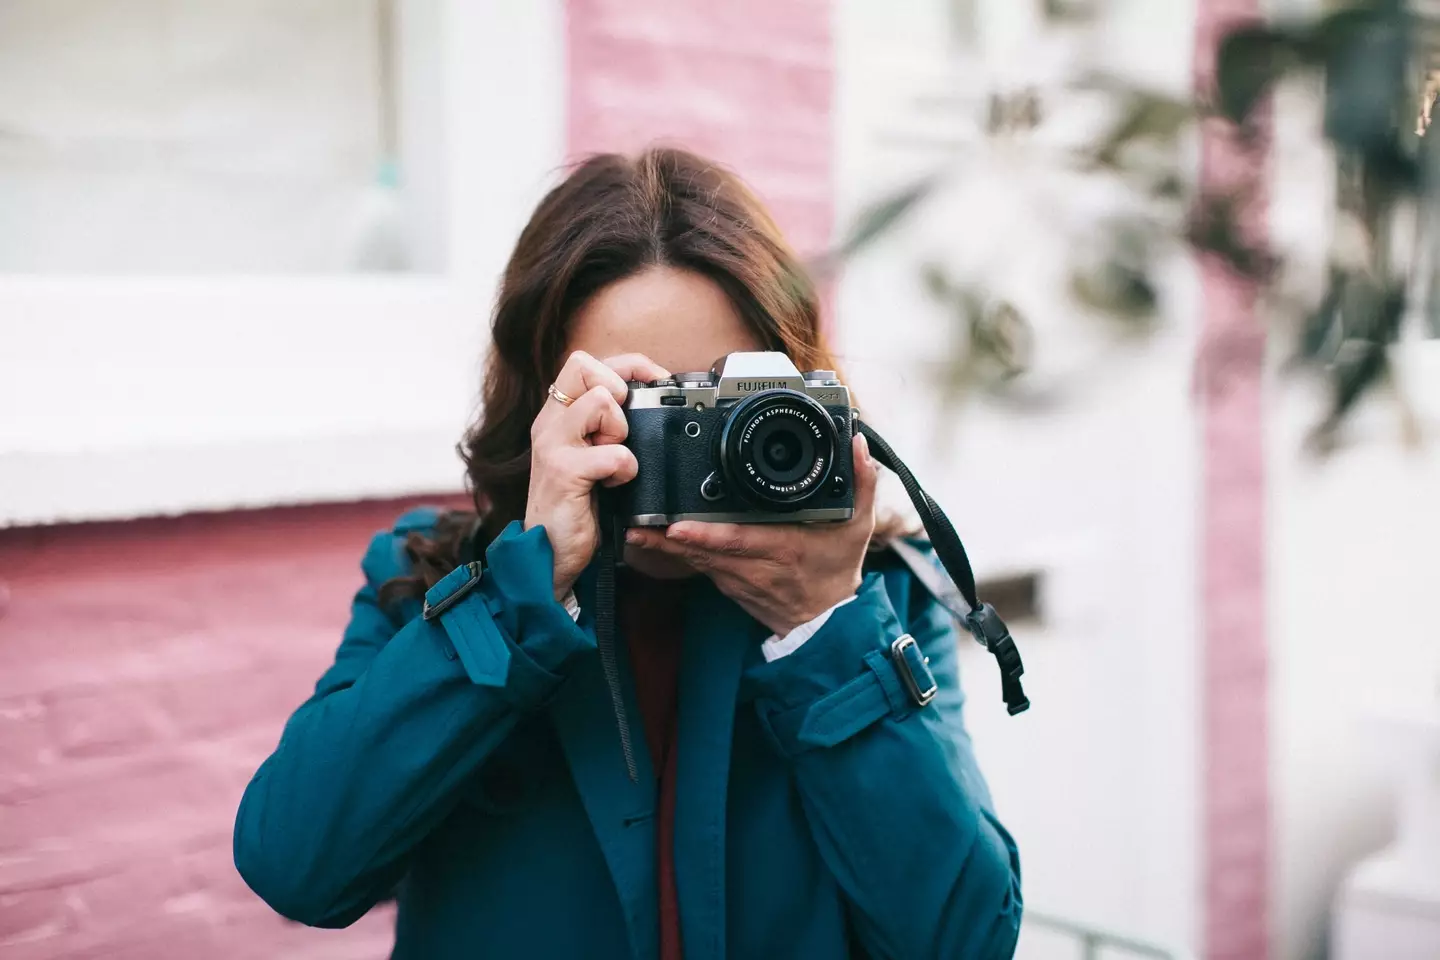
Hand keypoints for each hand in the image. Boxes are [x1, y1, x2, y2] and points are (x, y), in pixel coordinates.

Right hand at [525, 350, 669, 599]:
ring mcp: (553, 445)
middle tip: (620, 431)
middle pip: (585, 366)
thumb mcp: (588, 456)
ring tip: (614, 461)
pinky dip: (625, 469)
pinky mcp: (564, 472)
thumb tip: (649, 401)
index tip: (655, 384)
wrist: (549, 553)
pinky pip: (613, 452)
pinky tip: (614, 485)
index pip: (586, 362)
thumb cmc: (576, 505)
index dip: (628, 366)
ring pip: (601, 401)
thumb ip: (605, 427)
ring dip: (621, 432)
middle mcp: (549, 423)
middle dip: (618, 391)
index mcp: (557, 415)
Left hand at [627, 434, 879, 635]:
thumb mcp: (858, 528)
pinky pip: (697, 567)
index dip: (706, 537)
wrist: (827, 621)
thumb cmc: (838, 570)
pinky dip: (674, 554)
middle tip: (636, 522)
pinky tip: (649, 539)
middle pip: (705, 551)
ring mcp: (737, 579)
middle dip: (668, 539)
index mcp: (784, 551)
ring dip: (662, 546)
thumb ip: (860, 484)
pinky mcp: (726, 584)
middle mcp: (755, 568)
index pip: (739, 541)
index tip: (678, 527)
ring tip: (633, 528)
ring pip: (695, 561)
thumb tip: (859, 445)